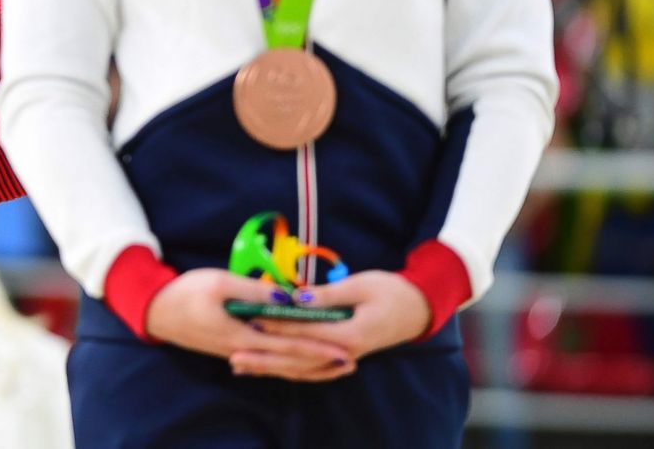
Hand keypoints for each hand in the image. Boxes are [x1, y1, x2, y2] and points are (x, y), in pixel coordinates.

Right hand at [146, 269, 354, 381]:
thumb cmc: (186, 293)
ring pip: (280, 367)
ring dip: (309, 368)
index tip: (344, 349)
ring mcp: (238, 353)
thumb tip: (288, 298)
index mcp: (242, 335)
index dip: (318, 348)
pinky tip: (301, 365)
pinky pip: (269, 363)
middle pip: (289, 363)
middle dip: (321, 363)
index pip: (288, 346)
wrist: (156, 311)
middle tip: (350, 362)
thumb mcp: (219, 282)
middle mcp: (244, 350)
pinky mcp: (234, 349)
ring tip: (334, 367)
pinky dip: (289, 366)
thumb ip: (255, 291)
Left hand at [248, 270, 430, 372]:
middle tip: (234, 352)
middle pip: (298, 357)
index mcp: (349, 334)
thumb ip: (327, 295)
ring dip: (272, 366)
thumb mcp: (360, 285)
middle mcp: (345, 352)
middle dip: (265, 355)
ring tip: (243, 364)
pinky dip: (289, 367)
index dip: (276, 327)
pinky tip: (269, 366)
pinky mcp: (342, 355)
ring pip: (302, 367)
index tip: (250, 321)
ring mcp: (344, 357)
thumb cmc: (391, 291)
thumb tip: (296, 299)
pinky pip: (312, 367)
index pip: (304, 333)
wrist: (418, 309)